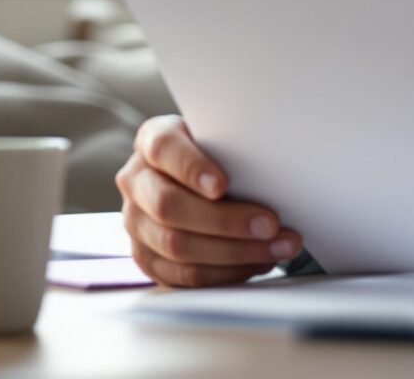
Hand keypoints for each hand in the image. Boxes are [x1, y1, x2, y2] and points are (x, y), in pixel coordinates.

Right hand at [116, 115, 302, 286]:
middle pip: (169, 206)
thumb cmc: (218, 154)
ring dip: (234, 252)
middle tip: (269, 224)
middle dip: (225, 220)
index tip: (222, 185)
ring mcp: (137, 222)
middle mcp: (137, 181)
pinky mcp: (147, 258)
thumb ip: (234, 147)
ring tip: (277, 247)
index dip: (191, 167)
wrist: (197, 178)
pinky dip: (226, 272)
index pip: (163, 148)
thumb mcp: (223, 139)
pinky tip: (257, 261)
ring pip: (177, 245)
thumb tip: (274, 171)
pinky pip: (184, 275)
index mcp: (152, 140)